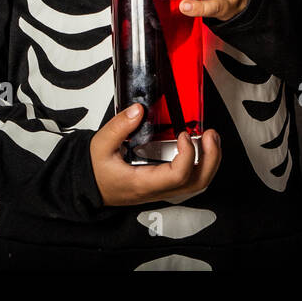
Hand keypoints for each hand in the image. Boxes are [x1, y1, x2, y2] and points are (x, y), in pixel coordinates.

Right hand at [90, 103, 221, 204]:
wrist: (90, 187)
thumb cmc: (96, 170)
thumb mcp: (100, 145)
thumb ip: (119, 127)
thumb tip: (138, 110)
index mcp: (143, 183)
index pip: (177, 176)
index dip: (188, 155)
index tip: (184, 134)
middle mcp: (157, 191)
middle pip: (197, 183)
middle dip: (211, 158)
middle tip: (211, 134)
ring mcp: (163, 191)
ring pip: (197, 184)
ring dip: (210, 161)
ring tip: (211, 138)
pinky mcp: (164, 186)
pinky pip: (191, 181)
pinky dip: (202, 164)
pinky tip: (200, 147)